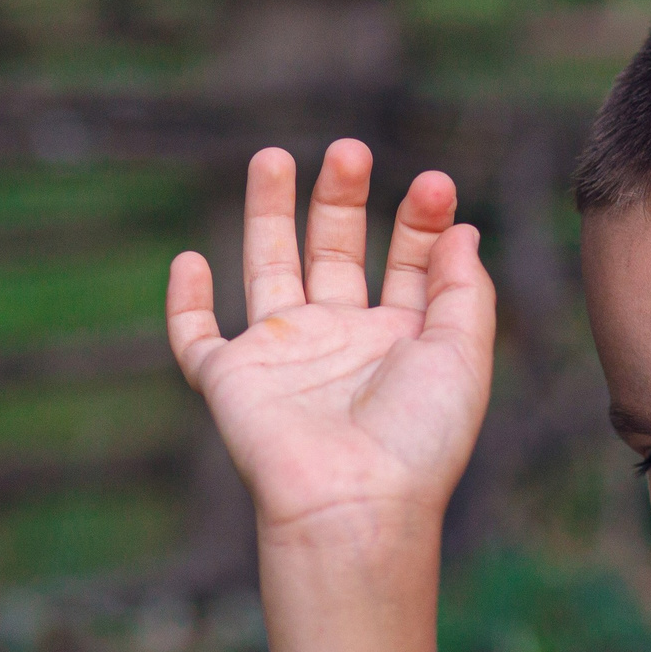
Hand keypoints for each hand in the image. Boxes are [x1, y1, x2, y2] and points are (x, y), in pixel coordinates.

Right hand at [167, 141, 494, 544]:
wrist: (355, 501)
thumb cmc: (418, 440)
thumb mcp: (463, 356)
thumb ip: (464, 290)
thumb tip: (463, 230)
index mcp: (400, 341)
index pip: (408, 265)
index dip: (421, 222)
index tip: (436, 185)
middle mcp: (341, 343)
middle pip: (337, 253)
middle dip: (342, 201)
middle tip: (350, 150)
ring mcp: (284, 358)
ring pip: (269, 270)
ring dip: (269, 215)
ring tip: (275, 156)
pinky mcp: (231, 381)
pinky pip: (197, 338)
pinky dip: (185, 302)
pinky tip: (190, 260)